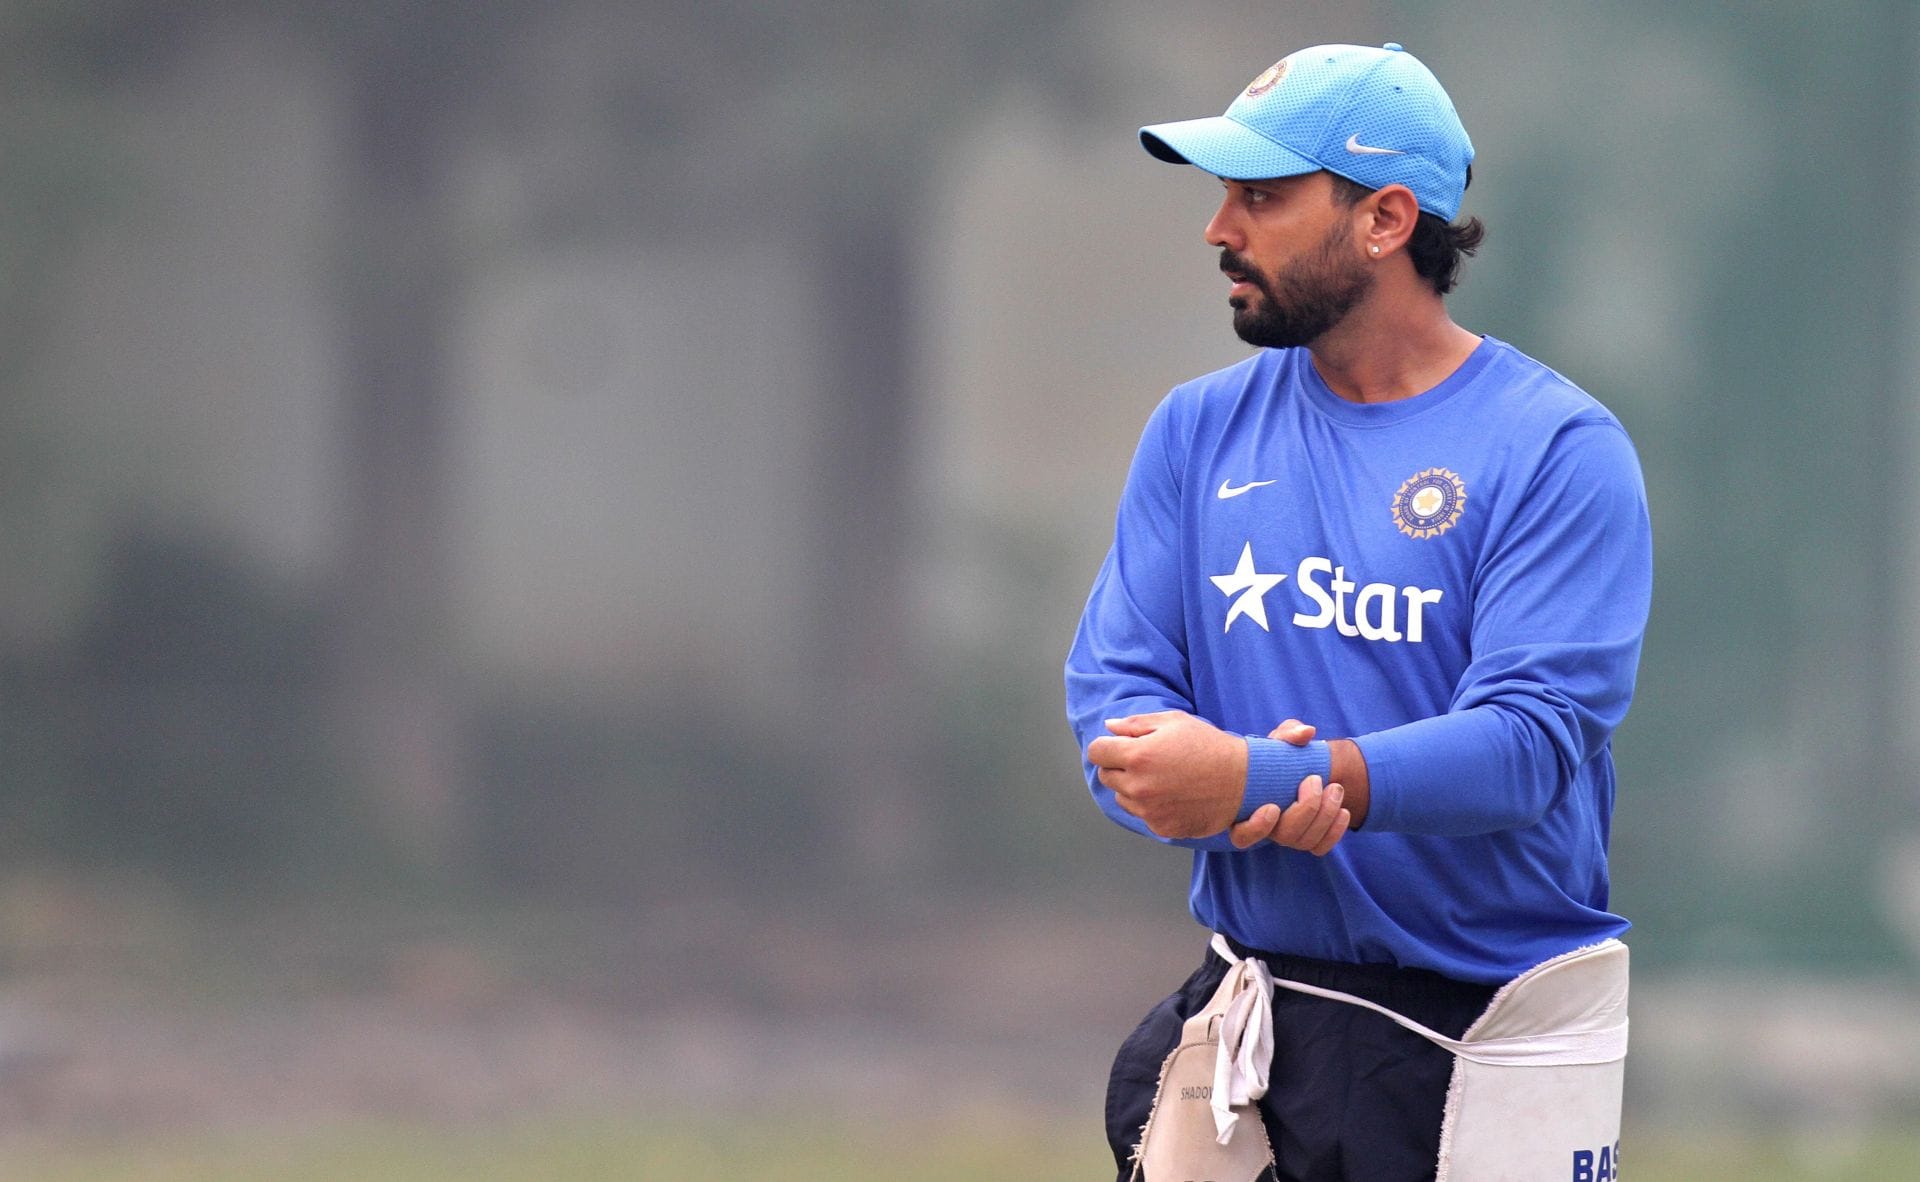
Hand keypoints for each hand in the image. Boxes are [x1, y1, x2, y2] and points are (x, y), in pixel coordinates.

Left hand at [1086, 711, 1246, 838]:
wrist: (1243, 780)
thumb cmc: (1208, 746)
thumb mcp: (1174, 722)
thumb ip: (1136, 724)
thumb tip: (1109, 727)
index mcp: (1138, 756)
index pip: (1097, 752)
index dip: (1107, 746)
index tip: (1119, 746)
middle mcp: (1139, 786)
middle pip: (1105, 775)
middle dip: (1119, 766)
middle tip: (1146, 760)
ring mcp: (1149, 810)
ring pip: (1122, 797)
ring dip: (1132, 787)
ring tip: (1163, 777)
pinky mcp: (1161, 827)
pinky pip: (1141, 814)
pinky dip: (1150, 805)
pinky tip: (1172, 794)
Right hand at [1226, 718, 1350, 855]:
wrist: (1304, 769)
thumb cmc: (1282, 755)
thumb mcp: (1281, 739)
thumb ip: (1288, 733)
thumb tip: (1307, 733)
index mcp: (1247, 809)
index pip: (1243, 835)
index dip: (1256, 829)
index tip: (1272, 806)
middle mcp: (1266, 829)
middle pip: (1284, 835)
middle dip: (1306, 808)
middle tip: (1316, 779)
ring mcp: (1288, 837)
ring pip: (1305, 841)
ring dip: (1325, 815)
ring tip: (1335, 788)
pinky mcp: (1309, 840)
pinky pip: (1321, 848)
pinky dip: (1335, 832)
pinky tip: (1343, 811)